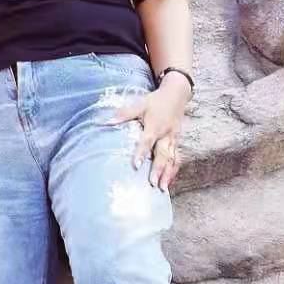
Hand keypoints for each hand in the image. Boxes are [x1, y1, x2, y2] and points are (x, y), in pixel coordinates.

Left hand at [101, 77, 189, 191]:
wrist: (177, 95)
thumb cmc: (156, 101)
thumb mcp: (140, 104)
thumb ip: (124, 114)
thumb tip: (106, 122)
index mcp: (155, 125)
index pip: (147, 141)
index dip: (141, 153)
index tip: (136, 166)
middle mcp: (166, 134)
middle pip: (162, 154)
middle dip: (158, 169)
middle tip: (153, 183)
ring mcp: (173, 139)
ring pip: (172, 159)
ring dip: (168, 174)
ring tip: (163, 188)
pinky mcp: (177, 142)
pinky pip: (177, 158)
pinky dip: (174, 170)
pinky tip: (169, 181)